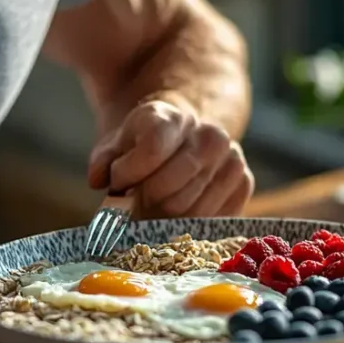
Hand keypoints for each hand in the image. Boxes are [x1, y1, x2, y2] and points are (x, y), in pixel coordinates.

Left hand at [87, 100, 254, 216]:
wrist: (183, 137)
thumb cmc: (143, 146)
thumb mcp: (117, 145)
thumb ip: (104, 160)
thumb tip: (99, 178)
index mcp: (172, 117)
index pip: (151, 151)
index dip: (128, 174)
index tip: (117, 183)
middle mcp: (209, 135)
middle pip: (171, 188)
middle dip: (146, 203)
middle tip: (135, 205)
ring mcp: (232, 158)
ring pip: (191, 209)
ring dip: (167, 218)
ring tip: (155, 209)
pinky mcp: (244, 183)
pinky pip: (214, 219)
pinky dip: (191, 225)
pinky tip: (179, 214)